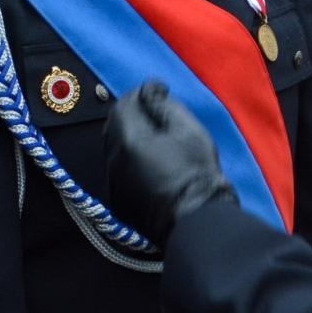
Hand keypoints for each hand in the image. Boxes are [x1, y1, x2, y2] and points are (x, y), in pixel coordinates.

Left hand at [105, 81, 237, 245]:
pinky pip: (119, 170)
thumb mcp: (188, 130)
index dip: (141, 94)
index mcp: (129, 140)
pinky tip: (154, 164)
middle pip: (115, 125)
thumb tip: (148, 90)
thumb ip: (162, 104)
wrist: (197, 222)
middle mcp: (114, 160)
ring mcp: (114, 183)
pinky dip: (132, 160)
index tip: (160, 92)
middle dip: (134, 114)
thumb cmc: (197, 174)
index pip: (123, 104)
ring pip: (116, 148)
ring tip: (158, 139)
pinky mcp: (119, 200)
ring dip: (131, 137)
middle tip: (159, 115)